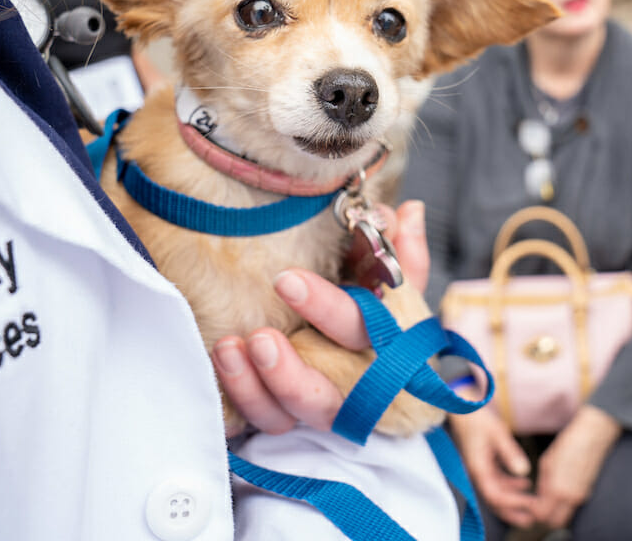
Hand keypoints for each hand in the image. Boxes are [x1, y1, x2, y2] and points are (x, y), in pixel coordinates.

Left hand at [211, 200, 428, 433]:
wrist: (372, 372)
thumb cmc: (380, 317)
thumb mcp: (396, 288)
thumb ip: (402, 253)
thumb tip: (408, 212)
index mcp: (381, 351)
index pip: (359, 333)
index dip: (326, 310)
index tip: (286, 280)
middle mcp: (350, 389)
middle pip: (323, 396)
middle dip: (288, 372)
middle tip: (259, 336)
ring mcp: (313, 407)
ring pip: (287, 416)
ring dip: (256, 387)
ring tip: (230, 348)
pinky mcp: (281, 415)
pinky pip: (260, 420)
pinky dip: (239, 395)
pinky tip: (223, 358)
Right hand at [447, 406, 537, 527]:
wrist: (464, 410)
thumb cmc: (479, 419)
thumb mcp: (498, 433)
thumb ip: (510, 453)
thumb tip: (524, 471)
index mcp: (478, 468)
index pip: (494, 494)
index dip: (512, 502)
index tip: (529, 504)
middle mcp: (477, 473)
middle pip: (494, 500)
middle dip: (513, 511)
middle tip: (532, 518)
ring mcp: (479, 471)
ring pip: (496, 493)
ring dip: (513, 499)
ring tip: (532, 503)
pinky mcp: (483, 466)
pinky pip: (496, 482)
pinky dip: (510, 486)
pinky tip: (525, 483)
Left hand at [532, 405, 619, 528]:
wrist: (593, 436)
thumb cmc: (569, 444)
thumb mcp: (547, 462)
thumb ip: (543, 484)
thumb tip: (540, 497)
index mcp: (558, 489)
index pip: (542, 515)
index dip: (533, 512)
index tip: (530, 503)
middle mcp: (571, 497)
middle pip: (555, 523)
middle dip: (545, 518)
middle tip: (538, 505)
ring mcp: (582, 496)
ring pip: (566, 516)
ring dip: (556, 512)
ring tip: (548, 497)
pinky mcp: (588, 492)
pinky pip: (574, 507)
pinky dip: (565, 505)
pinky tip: (560, 490)